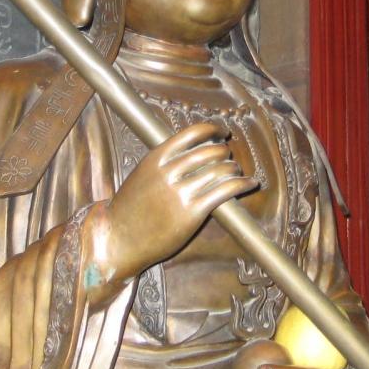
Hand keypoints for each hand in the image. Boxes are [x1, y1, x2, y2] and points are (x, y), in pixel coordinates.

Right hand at [98, 121, 256, 279]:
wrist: (118, 239)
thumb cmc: (129, 210)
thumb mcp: (141, 175)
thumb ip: (164, 162)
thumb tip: (191, 151)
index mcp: (156, 158)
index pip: (192, 133)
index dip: (213, 129)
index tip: (221, 133)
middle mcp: (170, 171)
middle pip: (211, 150)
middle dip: (224, 152)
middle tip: (227, 158)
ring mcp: (181, 192)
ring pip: (221, 169)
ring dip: (234, 168)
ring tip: (236, 172)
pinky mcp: (193, 212)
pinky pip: (226, 190)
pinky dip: (242, 184)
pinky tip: (249, 183)